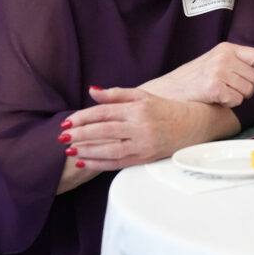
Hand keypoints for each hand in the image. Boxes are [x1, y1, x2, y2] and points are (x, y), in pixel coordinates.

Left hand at [61, 87, 201, 171]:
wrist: (191, 125)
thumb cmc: (164, 109)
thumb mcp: (141, 95)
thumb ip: (115, 94)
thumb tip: (91, 90)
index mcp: (138, 109)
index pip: (104, 113)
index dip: (83, 117)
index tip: (67, 121)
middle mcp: (140, 127)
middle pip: (104, 132)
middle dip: (80, 135)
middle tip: (62, 137)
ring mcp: (143, 145)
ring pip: (109, 151)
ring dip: (87, 151)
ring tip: (69, 150)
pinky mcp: (144, 159)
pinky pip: (118, 164)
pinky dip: (99, 164)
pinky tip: (84, 162)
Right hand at [138, 42, 253, 106]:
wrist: (169, 90)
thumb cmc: (194, 79)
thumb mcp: (216, 62)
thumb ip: (238, 63)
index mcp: (226, 48)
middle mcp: (224, 57)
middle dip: (247, 87)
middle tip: (229, 88)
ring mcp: (218, 71)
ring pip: (248, 91)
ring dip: (237, 96)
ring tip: (220, 92)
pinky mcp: (214, 87)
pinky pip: (236, 100)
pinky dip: (228, 103)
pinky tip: (215, 98)